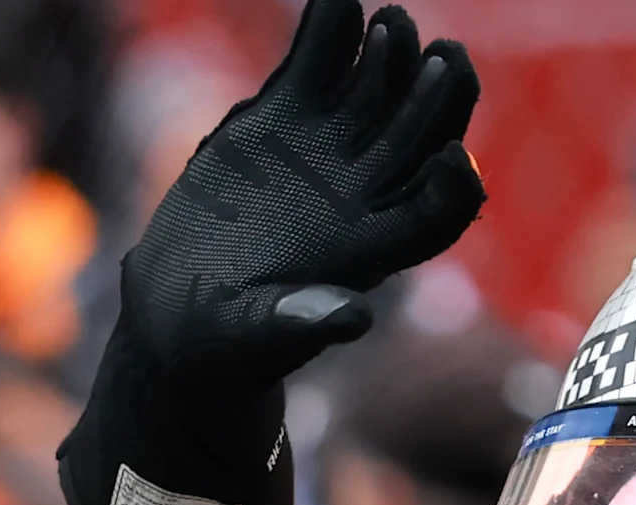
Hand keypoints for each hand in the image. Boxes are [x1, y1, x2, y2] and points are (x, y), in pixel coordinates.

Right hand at [120, 0, 482, 388]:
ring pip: (375, 94)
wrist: (179, 307)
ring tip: (391, 23)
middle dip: (434, 103)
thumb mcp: (256, 338)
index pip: (435, 215)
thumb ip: (302, 323)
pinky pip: (315, 66)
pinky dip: (326, 32)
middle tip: (443, 57)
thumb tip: (353, 319)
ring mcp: (326, 150)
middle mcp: (362, 194)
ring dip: (389, 57)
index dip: (453, 189)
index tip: (456, 159)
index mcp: (374, 251)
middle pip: (418, 140)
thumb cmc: (225, 341)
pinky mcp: (283, 119)